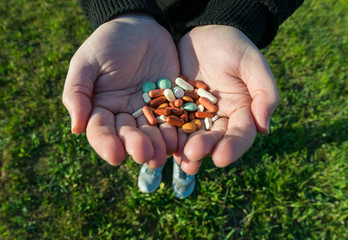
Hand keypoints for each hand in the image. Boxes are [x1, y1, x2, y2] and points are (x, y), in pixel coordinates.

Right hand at [62, 14, 179, 167]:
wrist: (139, 27)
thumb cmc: (108, 43)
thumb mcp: (86, 62)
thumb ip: (77, 92)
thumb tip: (76, 128)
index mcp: (102, 108)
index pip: (101, 131)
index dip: (107, 144)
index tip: (115, 155)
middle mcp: (125, 114)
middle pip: (129, 136)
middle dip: (136, 147)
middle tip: (144, 155)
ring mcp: (149, 110)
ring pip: (152, 133)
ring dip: (158, 145)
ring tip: (163, 154)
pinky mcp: (170, 103)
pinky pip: (173, 119)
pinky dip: (177, 130)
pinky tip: (179, 140)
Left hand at [175, 25, 278, 173]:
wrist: (206, 33)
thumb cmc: (233, 46)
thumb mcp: (252, 63)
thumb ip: (264, 93)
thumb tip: (265, 128)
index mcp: (242, 110)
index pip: (241, 134)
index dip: (233, 148)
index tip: (221, 158)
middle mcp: (220, 117)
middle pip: (215, 139)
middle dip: (205, 149)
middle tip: (192, 156)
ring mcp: (197, 114)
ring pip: (193, 135)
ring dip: (186, 149)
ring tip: (179, 160)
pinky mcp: (179, 107)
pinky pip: (174, 121)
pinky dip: (170, 133)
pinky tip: (163, 142)